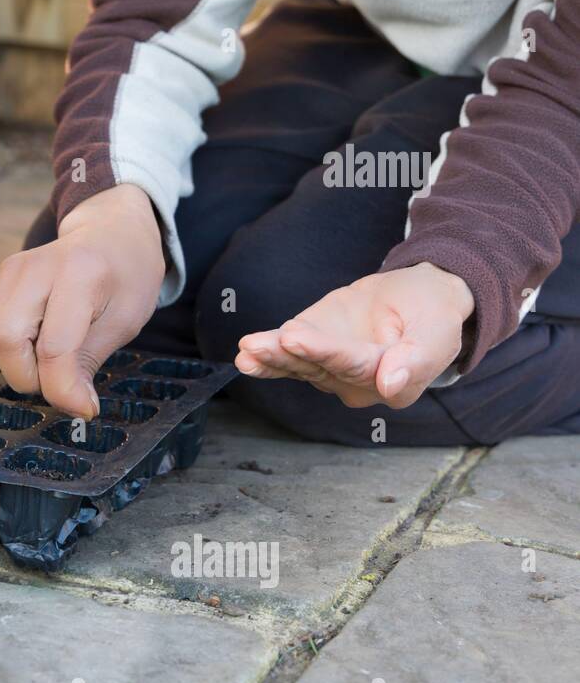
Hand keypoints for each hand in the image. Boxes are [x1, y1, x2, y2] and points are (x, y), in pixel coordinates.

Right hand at [0, 184, 165, 418]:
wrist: (109, 235)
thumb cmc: (124, 278)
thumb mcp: (125, 320)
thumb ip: (89, 361)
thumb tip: (73, 407)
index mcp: (79, 272)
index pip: (55, 346)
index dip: (63, 389)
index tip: (83, 407)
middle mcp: (33, 267)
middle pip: (5, 341)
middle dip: (30, 377)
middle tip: (61, 376)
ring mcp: (5, 272)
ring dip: (10, 364)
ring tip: (44, 355)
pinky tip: (28, 341)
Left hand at [235, 263, 474, 408]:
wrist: (417, 297)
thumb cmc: (432, 313)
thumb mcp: (438, 329)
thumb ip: (417, 358)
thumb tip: (389, 385)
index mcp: (393, 384)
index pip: (354, 366)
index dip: (324, 351)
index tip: (295, 337)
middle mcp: (357, 385)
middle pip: (319, 368)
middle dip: (286, 355)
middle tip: (257, 346)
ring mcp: (331, 370)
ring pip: (298, 365)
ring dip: (270, 357)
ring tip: (247, 349)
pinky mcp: (312, 352)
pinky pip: (287, 360)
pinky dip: (266, 359)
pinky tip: (245, 357)